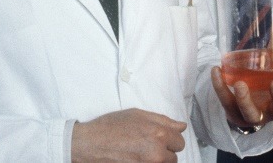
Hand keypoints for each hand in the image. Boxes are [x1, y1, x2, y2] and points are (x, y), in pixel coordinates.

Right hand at [71, 108, 186, 161]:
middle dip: (165, 151)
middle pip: (174, 157)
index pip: (180, 142)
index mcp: (159, 134)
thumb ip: (164, 120)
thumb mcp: (138, 115)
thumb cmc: (111, 126)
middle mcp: (157, 153)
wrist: (90, 144)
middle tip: (148, 146)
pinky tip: (137, 158)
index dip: (170, 139)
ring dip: (158, 160)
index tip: (161, 138)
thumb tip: (182, 126)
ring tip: (142, 153)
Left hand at [211, 66, 272, 127]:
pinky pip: (225, 101)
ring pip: (251, 113)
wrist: (243, 108)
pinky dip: (220, 87)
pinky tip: (216, 71)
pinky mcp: (233, 112)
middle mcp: (272, 109)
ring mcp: (252, 114)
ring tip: (240, 84)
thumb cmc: (264, 83)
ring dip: (245, 99)